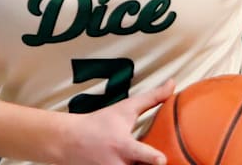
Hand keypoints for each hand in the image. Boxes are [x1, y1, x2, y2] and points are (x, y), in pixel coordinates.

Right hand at [58, 79, 174, 164]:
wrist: (69, 140)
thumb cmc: (100, 123)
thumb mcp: (125, 108)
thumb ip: (152, 98)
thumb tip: (172, 84)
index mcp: (124, 145)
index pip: (141, 154)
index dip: (153, 158)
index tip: (161, 160)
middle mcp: (118, 164)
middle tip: (154, 160)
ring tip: (138, 160)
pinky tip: (126, 162)